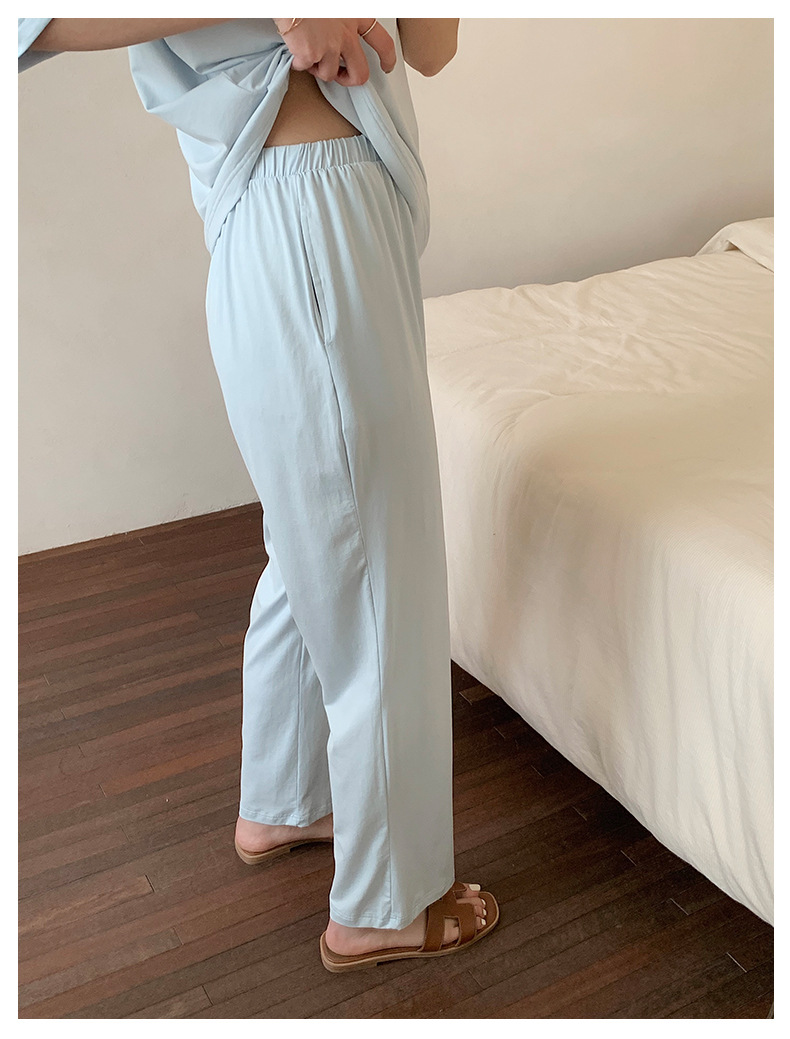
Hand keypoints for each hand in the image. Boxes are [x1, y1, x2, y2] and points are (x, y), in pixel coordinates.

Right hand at [273, 18, 395, 84]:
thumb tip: (339, 37)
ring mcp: (330, 46)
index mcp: (356, 16)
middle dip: (349, 79)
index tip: (387, 66)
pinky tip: (295, 48)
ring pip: (329, 74)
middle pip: (360, 73)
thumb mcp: (336, 6)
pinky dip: (299, 62)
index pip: (383, 42)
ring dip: (318, 68)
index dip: (387, 58)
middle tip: (340, 76)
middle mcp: (347, 33)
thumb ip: (342, 21)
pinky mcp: (311, 54)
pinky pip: (305, 67)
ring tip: (309, 53)